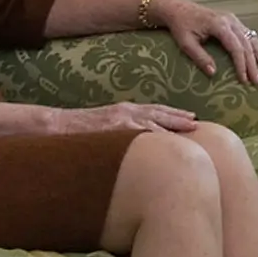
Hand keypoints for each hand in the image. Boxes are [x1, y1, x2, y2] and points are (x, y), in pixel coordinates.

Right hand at [57, 100, 200, 135]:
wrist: (59, 127)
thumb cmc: (81, 132)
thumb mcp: (106, 128)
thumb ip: (123, 132)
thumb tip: (138, 145)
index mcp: (125, 111)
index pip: (154, 111)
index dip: (173, 114)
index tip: (190, 118)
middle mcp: (126, 111)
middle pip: (159, 113)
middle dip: (179, 117)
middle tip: (198, 123)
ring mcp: (121, 118)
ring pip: (153, 120)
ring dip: (173, 124)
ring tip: (191, 128)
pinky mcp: (114, 127)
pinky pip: (138, 132)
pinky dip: (154, 135)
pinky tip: (167, 141)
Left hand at [148, 0, 257, 85]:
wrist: (178, 9)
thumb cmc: (180, 26)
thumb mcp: (186, 43)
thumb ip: (200, 57)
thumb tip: (213, 73)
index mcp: (219, 25)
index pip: (236, 48)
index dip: (241, 65)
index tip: (244, 80)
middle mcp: (230, 21)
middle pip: (247, 45)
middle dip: (254, 65)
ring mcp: (233, 20)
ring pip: (252, 39)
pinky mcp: (233, 21)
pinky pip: (250, 34)